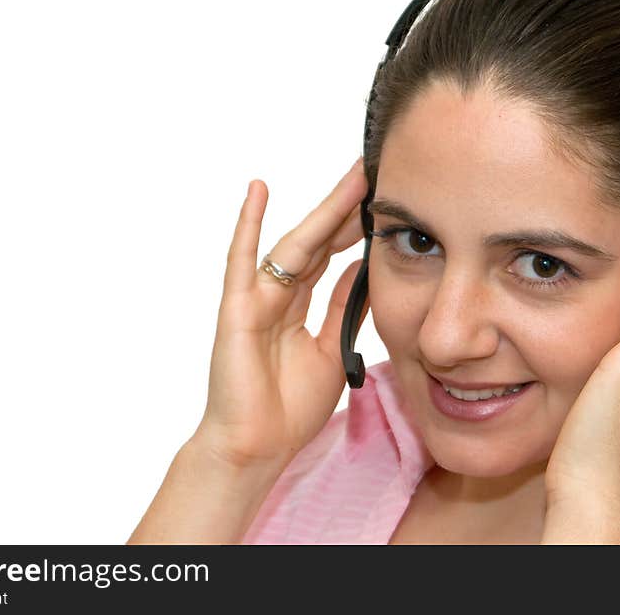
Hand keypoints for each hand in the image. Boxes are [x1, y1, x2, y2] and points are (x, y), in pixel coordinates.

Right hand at [193, 159, 369, 472]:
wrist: (258, 446)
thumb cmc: (288, 408)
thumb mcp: (333, 350)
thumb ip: (344, 309)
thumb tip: (363, 270)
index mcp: (298, 307)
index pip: (330, 255)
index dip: (355, 227)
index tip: (382, 199)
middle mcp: (277, 295)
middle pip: (317, 242)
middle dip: (346, 208)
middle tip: (373, 173)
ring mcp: (256, 299)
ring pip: (294, 246)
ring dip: (322, 212)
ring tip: (351, 180)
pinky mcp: (237, 309)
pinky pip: (242, 262)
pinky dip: (247, 225)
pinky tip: (258, 191)